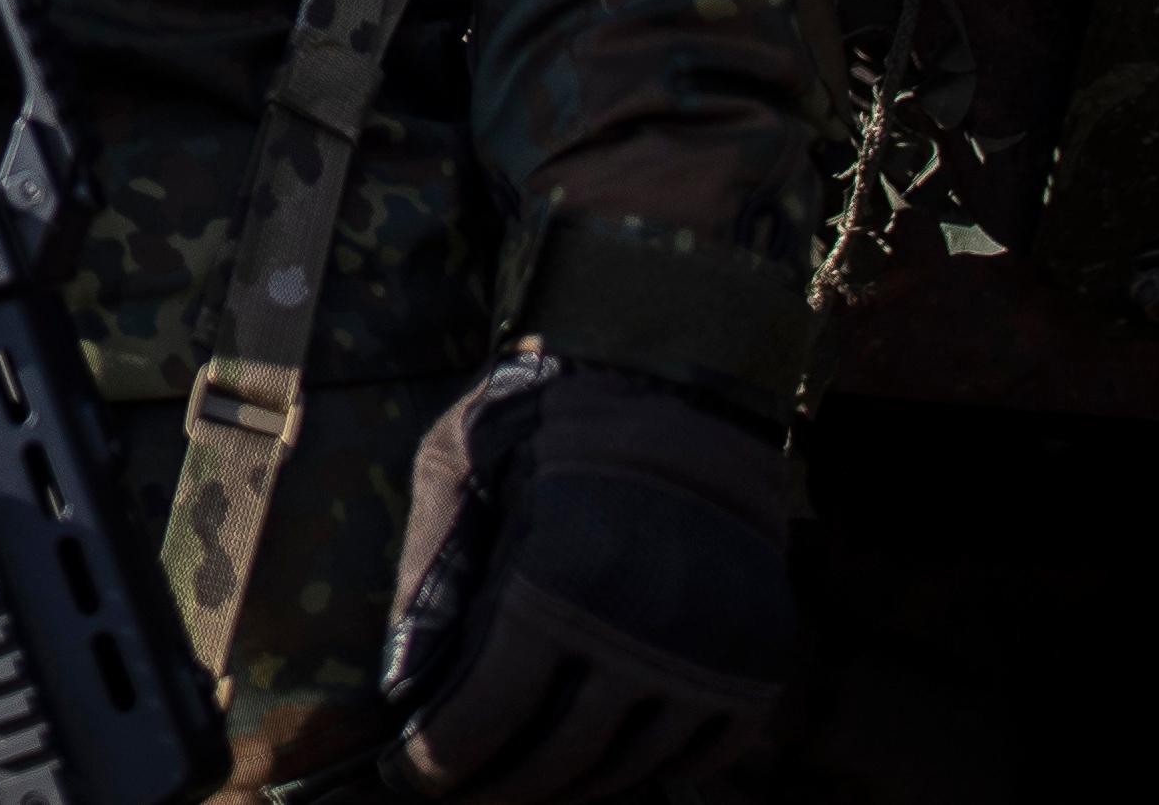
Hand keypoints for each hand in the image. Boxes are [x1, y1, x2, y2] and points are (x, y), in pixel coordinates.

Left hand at [380, 353, 791, 802]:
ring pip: (624, 769)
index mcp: (557, 586)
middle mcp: (640, 635)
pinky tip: (602, 759)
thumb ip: (428, 576)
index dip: (440, 761)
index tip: (411, 775)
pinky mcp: (758, 667)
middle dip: (494, 787)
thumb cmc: (550, 422)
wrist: (685, 393)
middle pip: (554, 760)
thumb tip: (400, 687)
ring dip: (566, 786)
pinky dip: (646, 771)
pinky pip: (696, 760)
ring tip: (522, 778)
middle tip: (460, 788)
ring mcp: (709, 659)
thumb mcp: (458, 469)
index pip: (485, 719)